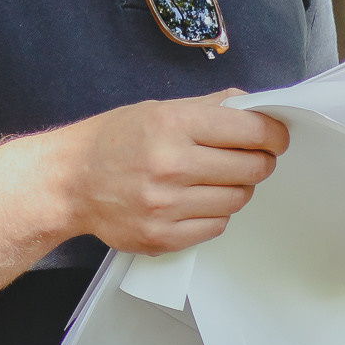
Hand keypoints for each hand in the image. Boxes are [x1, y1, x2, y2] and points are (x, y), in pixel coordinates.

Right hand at [37, 90, 289, 254]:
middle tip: (252, 157)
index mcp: (174, 124)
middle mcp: (172, 165)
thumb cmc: (112, 140)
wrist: (68, 182)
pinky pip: (217, 225)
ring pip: (238, 199)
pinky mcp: (163, 237)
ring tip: (218, 178)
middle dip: (260, 160)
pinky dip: (215, 212)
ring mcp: (167, 205)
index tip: (277, 136)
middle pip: (252, 167)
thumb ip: (208, 107)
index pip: (252, 130)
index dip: (274, 133)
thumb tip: (253, 107)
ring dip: (237, 187)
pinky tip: (198, 199)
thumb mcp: (158, 108)